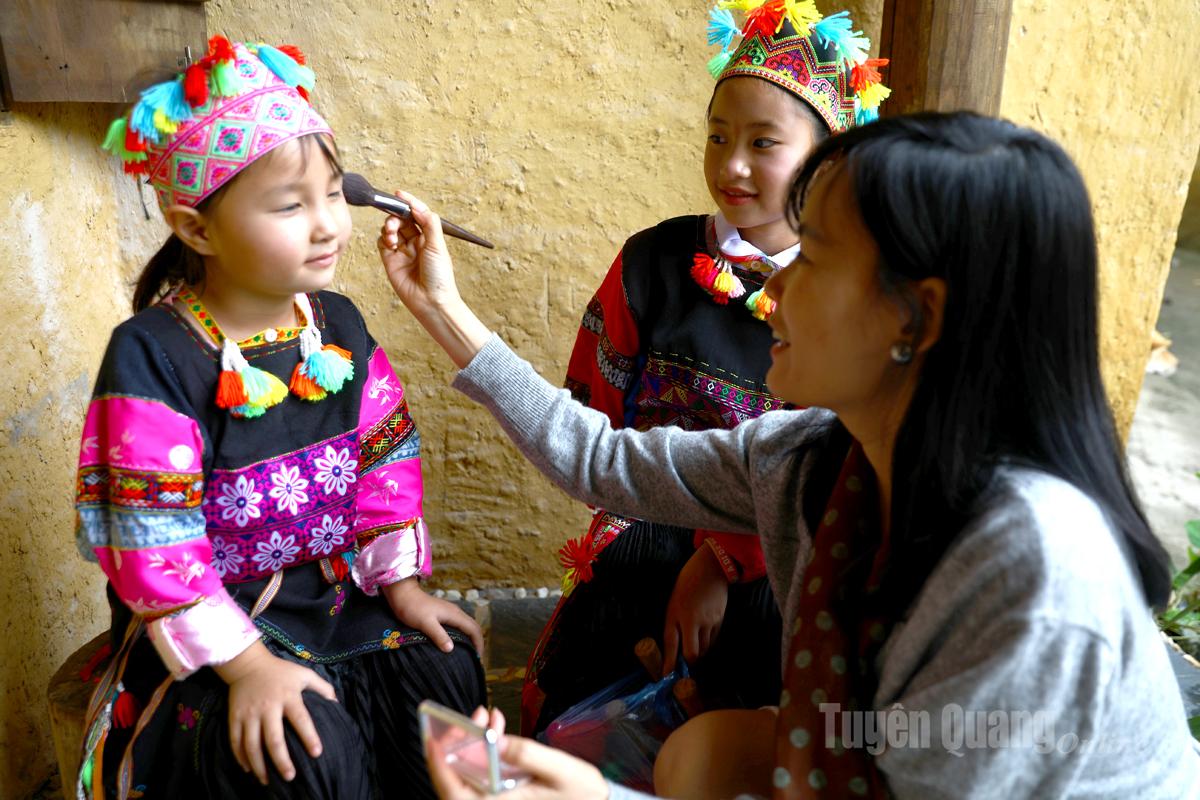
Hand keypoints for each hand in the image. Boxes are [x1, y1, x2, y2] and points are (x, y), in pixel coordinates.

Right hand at [215, 640, 337, 785]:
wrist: (248, 665)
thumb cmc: (281, 671)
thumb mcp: (304, 674)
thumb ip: (322, 687)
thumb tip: (336, 705)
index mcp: (288, 696)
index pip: (301, 718)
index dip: (309, 736)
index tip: (317, 753)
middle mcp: (268, 706)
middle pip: (274, 738)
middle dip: (282, 760)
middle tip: (290, 776)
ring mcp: (249, 712)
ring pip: (251, 744)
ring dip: (259, 765)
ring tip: (267, 781)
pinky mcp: (234, 717)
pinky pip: (235, 741)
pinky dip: (240, 757)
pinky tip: (248, 769)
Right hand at [377, 191, 461, 313]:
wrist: (430, 301)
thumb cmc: (439, 276)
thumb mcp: (438, 246)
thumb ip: (428, 223)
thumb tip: (418, 206)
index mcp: (429, 237)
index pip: (417, 214)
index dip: (408, 203)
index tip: (399, 194)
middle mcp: (415, 242)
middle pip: (401, 219)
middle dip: (395, 215)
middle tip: (394, 220)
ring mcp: (402, 251)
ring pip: (390, 229)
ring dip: (389, 227)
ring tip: (392, 234)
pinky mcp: (390, 261)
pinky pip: (382, 243)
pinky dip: (383, 238)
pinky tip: (390, 243)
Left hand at [382, 577, 484, 654]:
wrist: (403, 594)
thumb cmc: (413, 608)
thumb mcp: (425, 623)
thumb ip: (439, 635)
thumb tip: (451, 649)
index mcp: (455, 615)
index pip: (474, 630)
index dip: (479, 644)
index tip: (478, 659)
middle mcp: (456, 612)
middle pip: (474, 627)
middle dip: (478, 643)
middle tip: (476, 659)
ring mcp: (451, 612)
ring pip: (467, 626)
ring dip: (471, 639)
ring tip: (468, 653)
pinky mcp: (444, 614)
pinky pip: (460, 625)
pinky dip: (463, 635)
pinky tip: (456, 643)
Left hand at [425, 707, 608, 799]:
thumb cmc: (582, 794)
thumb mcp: (559, 770)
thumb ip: (526, 754)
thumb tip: (493, 739)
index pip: (455, 792)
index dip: (438, 766)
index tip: (431, 737)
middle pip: (456, 779)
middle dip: (456, 743)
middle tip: (470, 717)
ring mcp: (496, 798)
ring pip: (468, 772)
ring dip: (471, 742)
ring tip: (485, 716)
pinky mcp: (502, 791)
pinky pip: (482, 770)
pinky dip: (484, 747)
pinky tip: (495, 726)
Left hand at [662, 545, 729, 674]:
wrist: (710, 568)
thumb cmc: (686, 585)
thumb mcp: (673, 603)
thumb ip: (673, 625)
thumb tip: (674, 649)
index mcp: (675, 613)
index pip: (671, 644)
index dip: (669, 662)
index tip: (666, 675)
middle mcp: (691, 620)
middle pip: (692, 652)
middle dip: (689, 661)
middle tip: (685, 662)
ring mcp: (708, 620)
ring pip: (704, 648)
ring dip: (699, 651)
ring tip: (694, 646)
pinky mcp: (720, 619)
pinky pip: (713, 639)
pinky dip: (708, 642)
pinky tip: (704, 635)